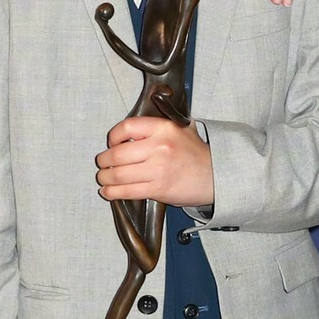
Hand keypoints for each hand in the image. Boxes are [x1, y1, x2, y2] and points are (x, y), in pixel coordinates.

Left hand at [97, 117, 215, 208]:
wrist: (216, 176)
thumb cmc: (196, 155)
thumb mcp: (181, 129)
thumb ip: (157, 127)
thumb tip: (129, 130)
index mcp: (164, 129)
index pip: (127, 127)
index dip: (113, 136)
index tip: (111, 143)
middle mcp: (160, 147)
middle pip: (118, 153)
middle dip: (104, 160)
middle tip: (102, 163)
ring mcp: (158, 169)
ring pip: (119, 174)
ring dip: (105, 177)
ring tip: (103, 177)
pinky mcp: (158, 189)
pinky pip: (127, 191)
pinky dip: (112, 192)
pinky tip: (108, 191)